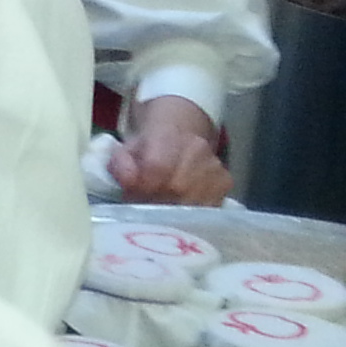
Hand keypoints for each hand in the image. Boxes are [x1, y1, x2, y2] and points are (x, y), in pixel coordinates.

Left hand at [108, 96, 227, 204]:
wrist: (177, 132)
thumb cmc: (146, 148)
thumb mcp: (124, 151)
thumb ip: (121, 166)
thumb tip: (129, 182)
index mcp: (166, 136)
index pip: (158, 167)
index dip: (144, 187)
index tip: (134, 197)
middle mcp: (196, 148)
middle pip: (178, 187)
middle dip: (157, 203)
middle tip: (146, 208)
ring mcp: (214, 165)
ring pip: (194, 200)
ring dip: (175, 211)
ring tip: (161, 208)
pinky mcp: (226, 181)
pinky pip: (211, 206)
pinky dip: (193, 214)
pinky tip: (180, 208)